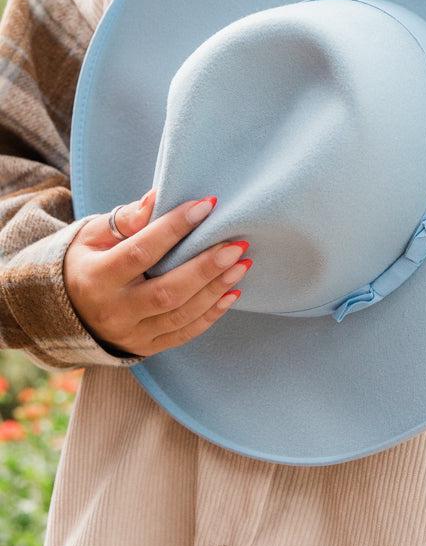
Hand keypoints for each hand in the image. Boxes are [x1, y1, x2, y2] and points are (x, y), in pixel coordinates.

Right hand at [62, 189, 251, 355]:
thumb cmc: (88, 261)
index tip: (206, 206)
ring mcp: (130, 334)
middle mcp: (114, 310)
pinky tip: (232, 292)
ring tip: (241, 264)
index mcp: (97, 277)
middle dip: (205, 267)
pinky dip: (211, 314)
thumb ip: (126, 219)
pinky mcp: (146, 347)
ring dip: (215, 289)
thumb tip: (158, 197)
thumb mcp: (94, 235)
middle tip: (236, 245)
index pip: (140, 252)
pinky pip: (183, 334)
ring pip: (180, 315)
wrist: (65, 311)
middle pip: (167, 291)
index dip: (174, 228)